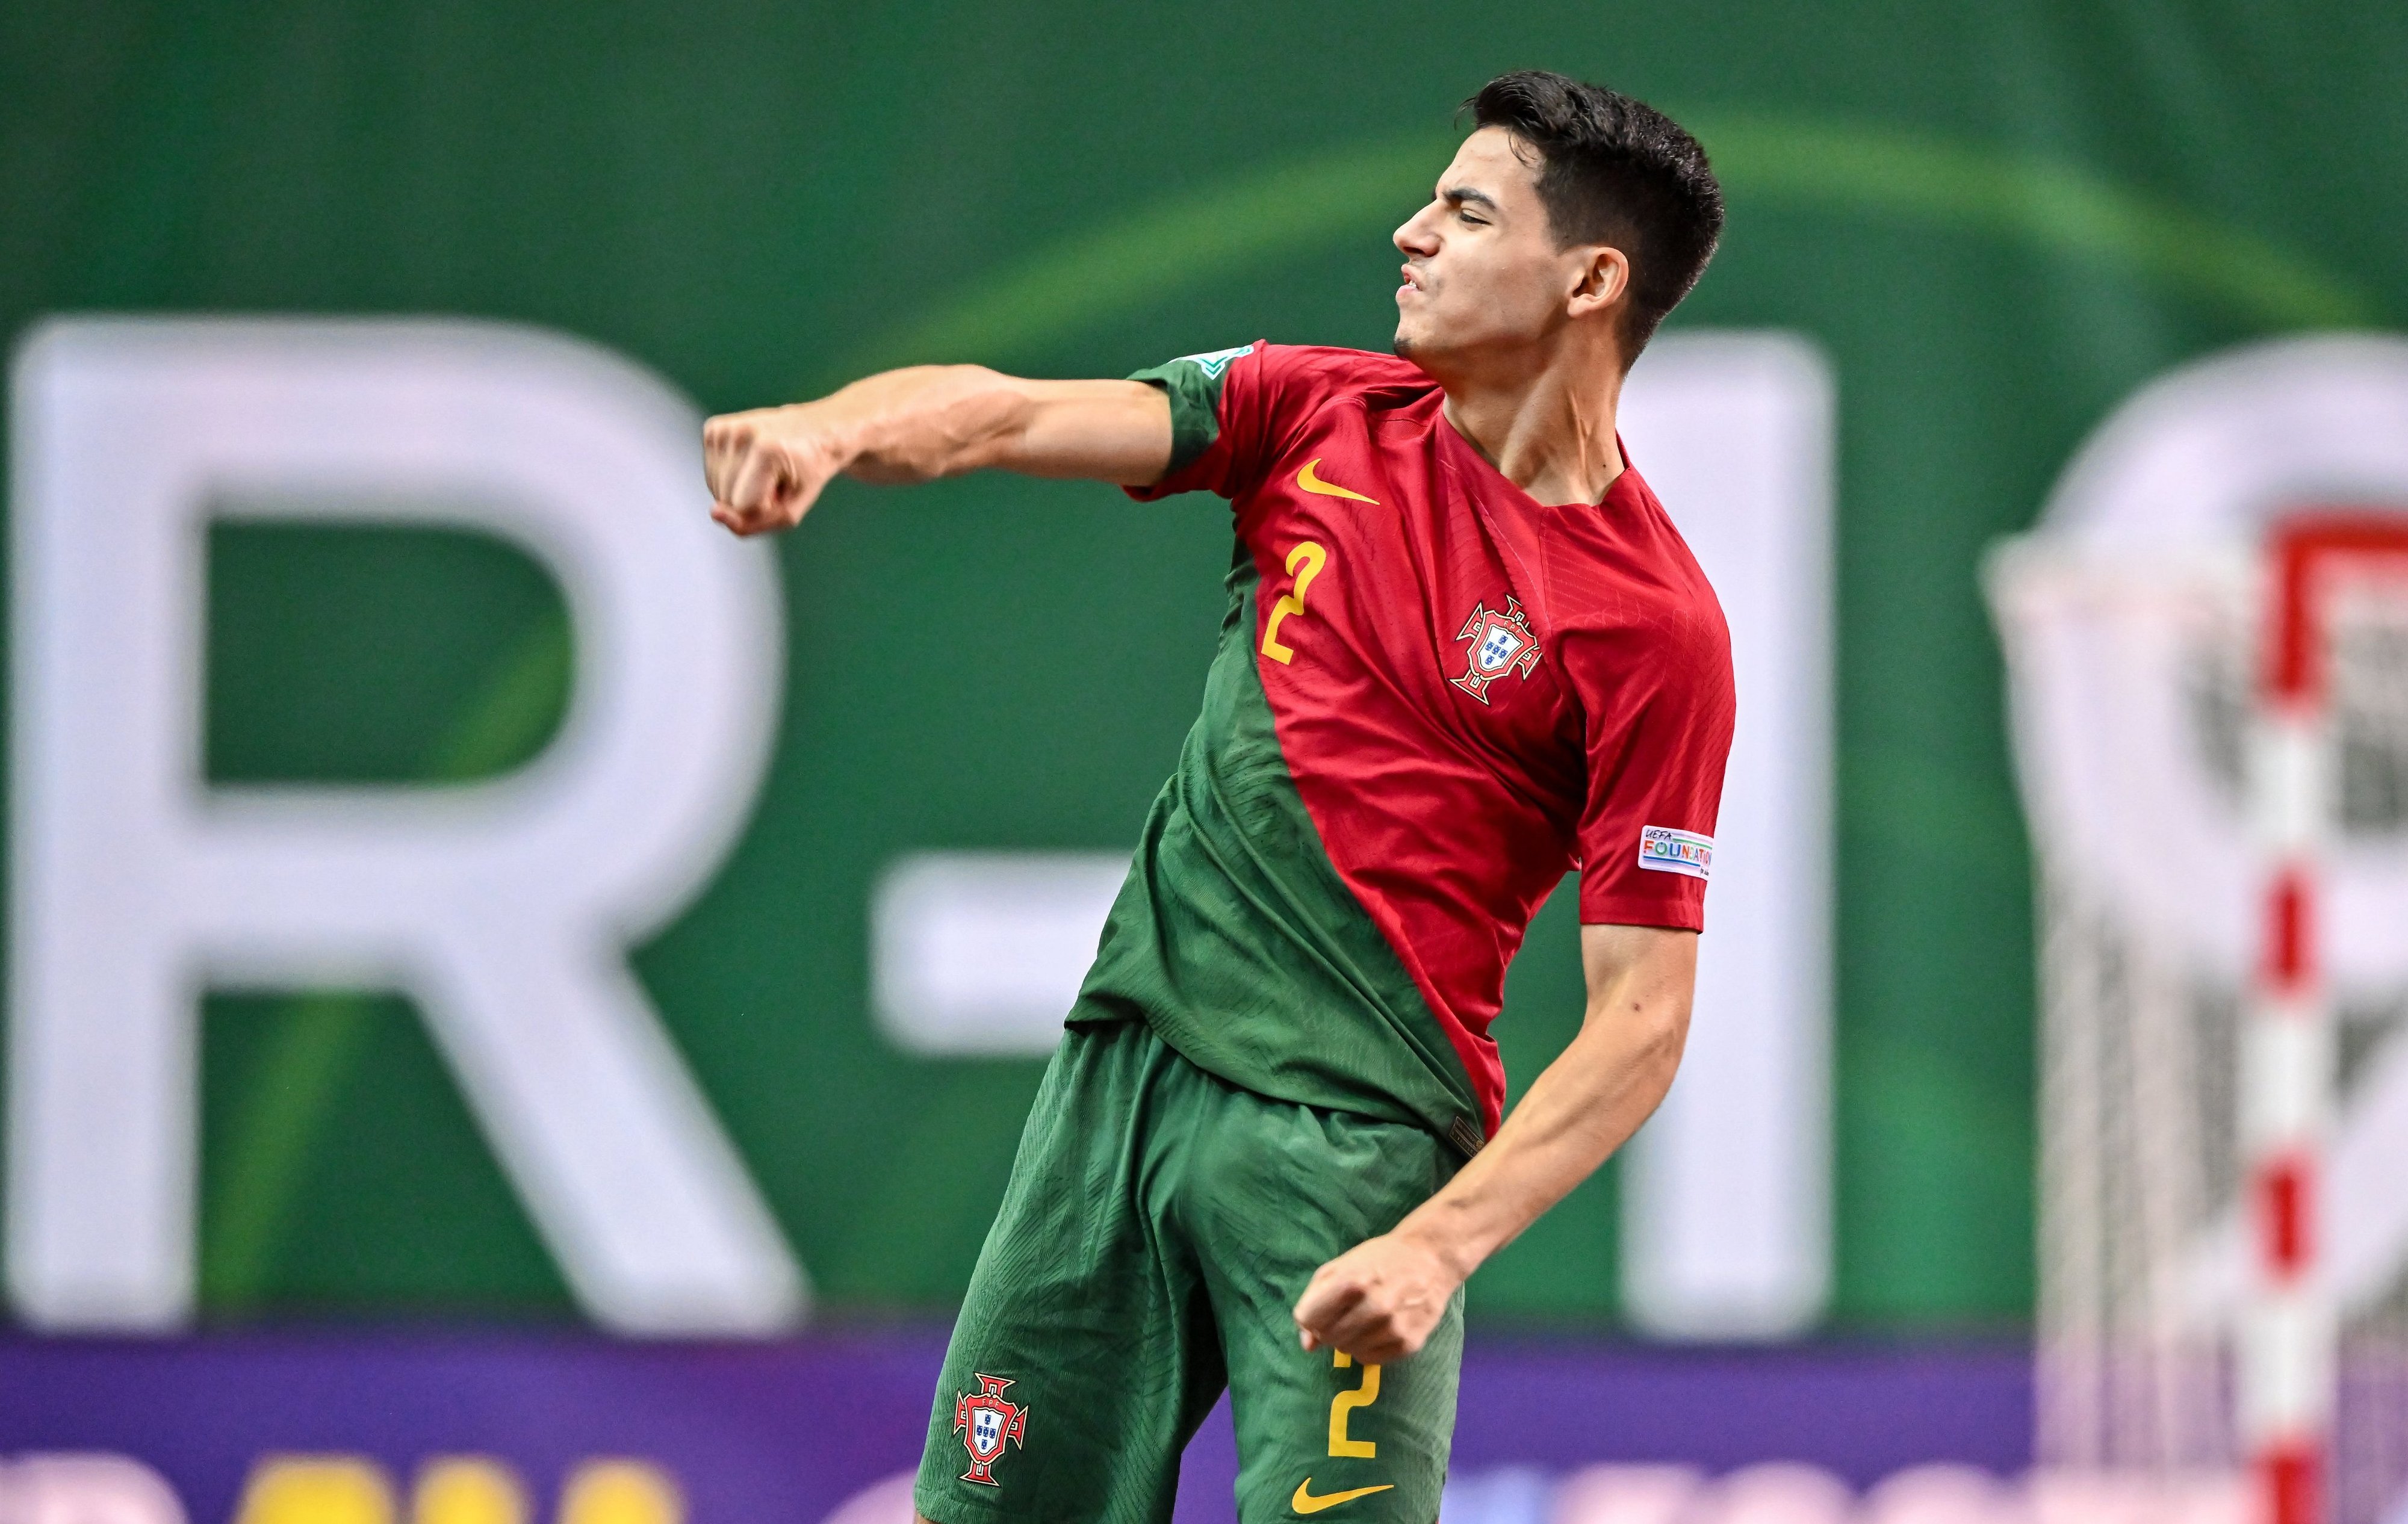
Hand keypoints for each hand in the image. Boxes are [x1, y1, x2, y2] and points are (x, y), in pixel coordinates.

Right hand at [702, 403, 850, 535]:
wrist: (814, 431)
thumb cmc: (806, 474)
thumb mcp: (790, 510)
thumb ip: (752, 524)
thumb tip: (713, 513)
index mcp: (766, 450)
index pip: (742, 507)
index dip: (764, 508)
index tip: (784, 488)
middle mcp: (741, 434)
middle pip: (726, 499)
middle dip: (750, 499)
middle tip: (776, 479)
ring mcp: (724, 429)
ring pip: (715, 489)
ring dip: (739, 489)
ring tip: (764, 470)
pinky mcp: (713, 429)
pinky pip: (711, 474)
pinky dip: (729, 477)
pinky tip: (750, 461)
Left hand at [1291, 1230, 1461, 1363]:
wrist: (1430, 1259)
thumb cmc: (1380, 1259)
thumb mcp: (1341, 1267)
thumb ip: (1315, 1300)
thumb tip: (1307, 1345)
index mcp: (1352, 1282)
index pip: (1308, 1319)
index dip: (1311, 1316)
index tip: (1321, 1309)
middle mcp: (1374, 1307)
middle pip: (1327, 1337)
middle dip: (1328, 1328)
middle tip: (1345, 1312)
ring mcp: (1393, 1328)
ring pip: (1348, 1351)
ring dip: (1349, 1338)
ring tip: (1364, 1318)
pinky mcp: (1409, 1343)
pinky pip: (1371, 1360)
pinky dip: (1368, 1348)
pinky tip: (1378, 1329)